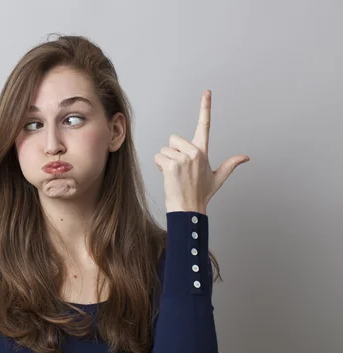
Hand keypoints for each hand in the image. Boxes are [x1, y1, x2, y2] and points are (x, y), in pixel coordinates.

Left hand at [154, 90, 249, 213]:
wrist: (188, 209)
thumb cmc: (201, 194)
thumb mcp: (218, 177)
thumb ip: (231, 164)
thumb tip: (246, 157)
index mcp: (203, 152)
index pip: (204, 125)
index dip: (205, 107)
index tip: (207, 92)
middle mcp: (194, 152)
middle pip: (173, 138)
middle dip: (172, 150)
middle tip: (179, 168)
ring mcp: (183, 158)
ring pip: (164, 149)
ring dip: (165, 161)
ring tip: (174, 175)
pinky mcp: (172, 165)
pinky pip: (158, 157)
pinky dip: (159, 166)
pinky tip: (168, 177)